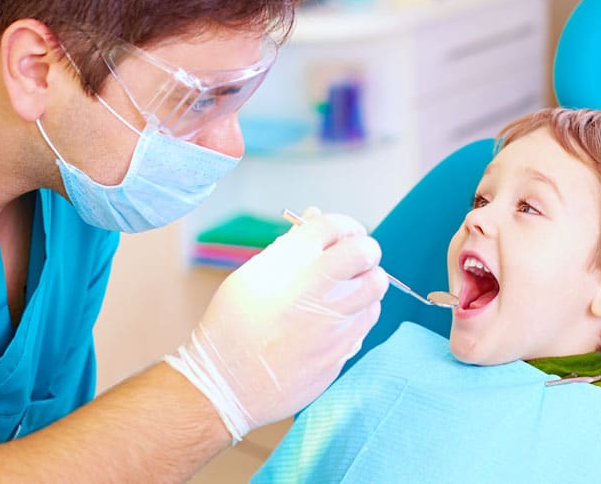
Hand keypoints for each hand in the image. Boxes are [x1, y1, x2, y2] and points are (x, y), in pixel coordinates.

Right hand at [165, 208, 387, 442]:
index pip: (333, 225)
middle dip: (365, 250)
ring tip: (347, 290)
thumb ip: (289, 246)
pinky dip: (360, 313)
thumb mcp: (250, 277)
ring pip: (374, 287)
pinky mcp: (341, 350)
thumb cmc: (232, 328)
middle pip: (365, 252)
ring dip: (366, 282)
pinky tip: (339, 318)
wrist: (225, 385)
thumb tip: (316, 215)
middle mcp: (312, 289)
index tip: (345, 235)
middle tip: (356, 259)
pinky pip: (367, 320)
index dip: (345, 226)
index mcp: (286, 264)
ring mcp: (330, 322)